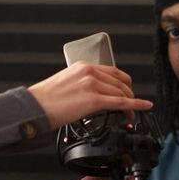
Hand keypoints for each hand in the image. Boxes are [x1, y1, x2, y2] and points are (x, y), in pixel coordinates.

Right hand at [27, 64, 152, 129]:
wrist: (35, 107)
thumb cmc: (44, 100)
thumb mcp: (65, 83)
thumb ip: (81, 84)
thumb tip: (91, 96)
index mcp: (83, 66)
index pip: (112, 71)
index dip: (124, 82)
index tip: (127, 90)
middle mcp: (89, 72)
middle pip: (120, 82)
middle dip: (129, 94)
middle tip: (131, 104)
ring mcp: (93, 85)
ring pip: (122, 92)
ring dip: (131, 103)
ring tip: (132, 113)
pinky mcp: (94, 100)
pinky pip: (121, 102)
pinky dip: (136, 105)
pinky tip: (144, 107)